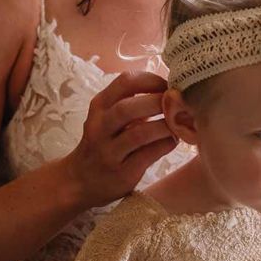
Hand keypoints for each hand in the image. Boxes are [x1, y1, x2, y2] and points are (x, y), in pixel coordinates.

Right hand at [66, 71, 178, 207]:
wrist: (81, 179)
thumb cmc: (105, 142)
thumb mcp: (110, 117)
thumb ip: (134, 102)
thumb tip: (173, 92)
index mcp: (100, 105)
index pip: (125, 82)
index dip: (152, 80)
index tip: (168, 87)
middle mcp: (100, 127)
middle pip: (129, 107)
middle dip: (158, 103)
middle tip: (177, 106)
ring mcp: (109, 152)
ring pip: (140, 133)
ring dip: (165, 126)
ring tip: (178, 124)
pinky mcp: (122, 173)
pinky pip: (149, 155)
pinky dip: (166, 144)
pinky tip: (173, 141)